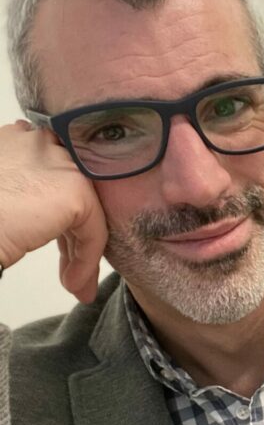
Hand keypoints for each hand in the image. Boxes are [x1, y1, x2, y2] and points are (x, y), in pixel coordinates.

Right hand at [0, 120, 107, 302]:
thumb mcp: (3, 199)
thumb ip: (21, 195)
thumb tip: (40, 217)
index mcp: (15, 139)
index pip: (50, 180)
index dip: (54, 219)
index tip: (54, 249)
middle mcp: (39, 142)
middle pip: (70, 197)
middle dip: (72, 239)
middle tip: (69, 274)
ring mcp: (59, 163)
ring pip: (84, 214)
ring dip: (81, 255)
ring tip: (74, 285)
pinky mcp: (73, 190)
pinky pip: (93, 230)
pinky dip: (86, 260)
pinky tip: (73, 283)